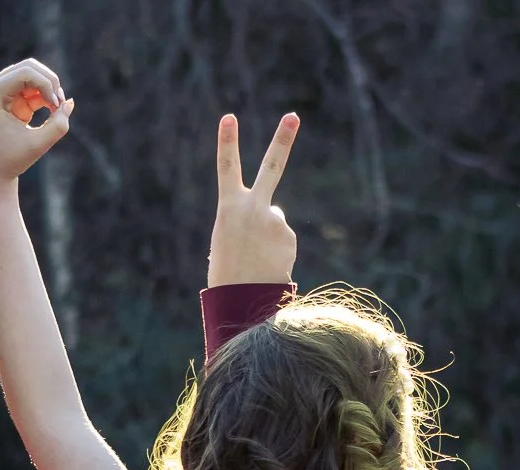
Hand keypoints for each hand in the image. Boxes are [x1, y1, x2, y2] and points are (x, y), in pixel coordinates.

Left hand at [0, 60, 72, 185]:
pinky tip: (52, 111)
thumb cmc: (11, 161)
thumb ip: (58, 126)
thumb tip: (69, 102)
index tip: (56, 106)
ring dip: (48, 89)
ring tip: (57, 109)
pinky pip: (32, 88)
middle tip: (60, 103)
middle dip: (49, 82)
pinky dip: (44, 97)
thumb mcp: (37, 145)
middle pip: (28, 68)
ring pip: (32, 75)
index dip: (46, 84)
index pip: (25, 72)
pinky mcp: (10, 99)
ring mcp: (1, 91)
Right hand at [208, 112, 298, 287]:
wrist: (242, 303)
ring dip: (267, 239)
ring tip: (255, 261)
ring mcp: (274, 220)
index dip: (227, 142)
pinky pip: (282, 240)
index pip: (227, 168)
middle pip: (271, 166)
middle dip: (282, 139)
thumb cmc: (227, 275)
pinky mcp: (288, 237)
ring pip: (274, 221)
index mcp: (229, 208)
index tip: (228, 118)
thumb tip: (272, 218)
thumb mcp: (227, 241)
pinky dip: (277, 253)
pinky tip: (267, 266)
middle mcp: (254, 208)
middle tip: (292, 116)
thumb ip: (246, 220)